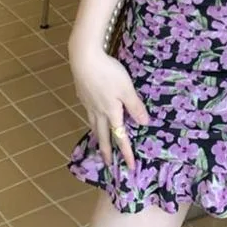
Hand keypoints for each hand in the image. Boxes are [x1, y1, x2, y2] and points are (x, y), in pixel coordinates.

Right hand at [69, 42, 149, 169]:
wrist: (84, 60)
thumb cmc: (108, 74)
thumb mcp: (126, 89)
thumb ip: (135, 106)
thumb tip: (144, 124)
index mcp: (111, 113)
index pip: (120, 137)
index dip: (126, 152)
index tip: (130, 166)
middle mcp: (98, 112)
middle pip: (102, 136)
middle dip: (106, 151)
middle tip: (107, 164)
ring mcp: (88, 104)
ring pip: (93, 125)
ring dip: (98, 137)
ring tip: (99, 143)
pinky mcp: (83, 95)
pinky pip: (89, 114)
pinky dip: (92, 121)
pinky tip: (93, 116)